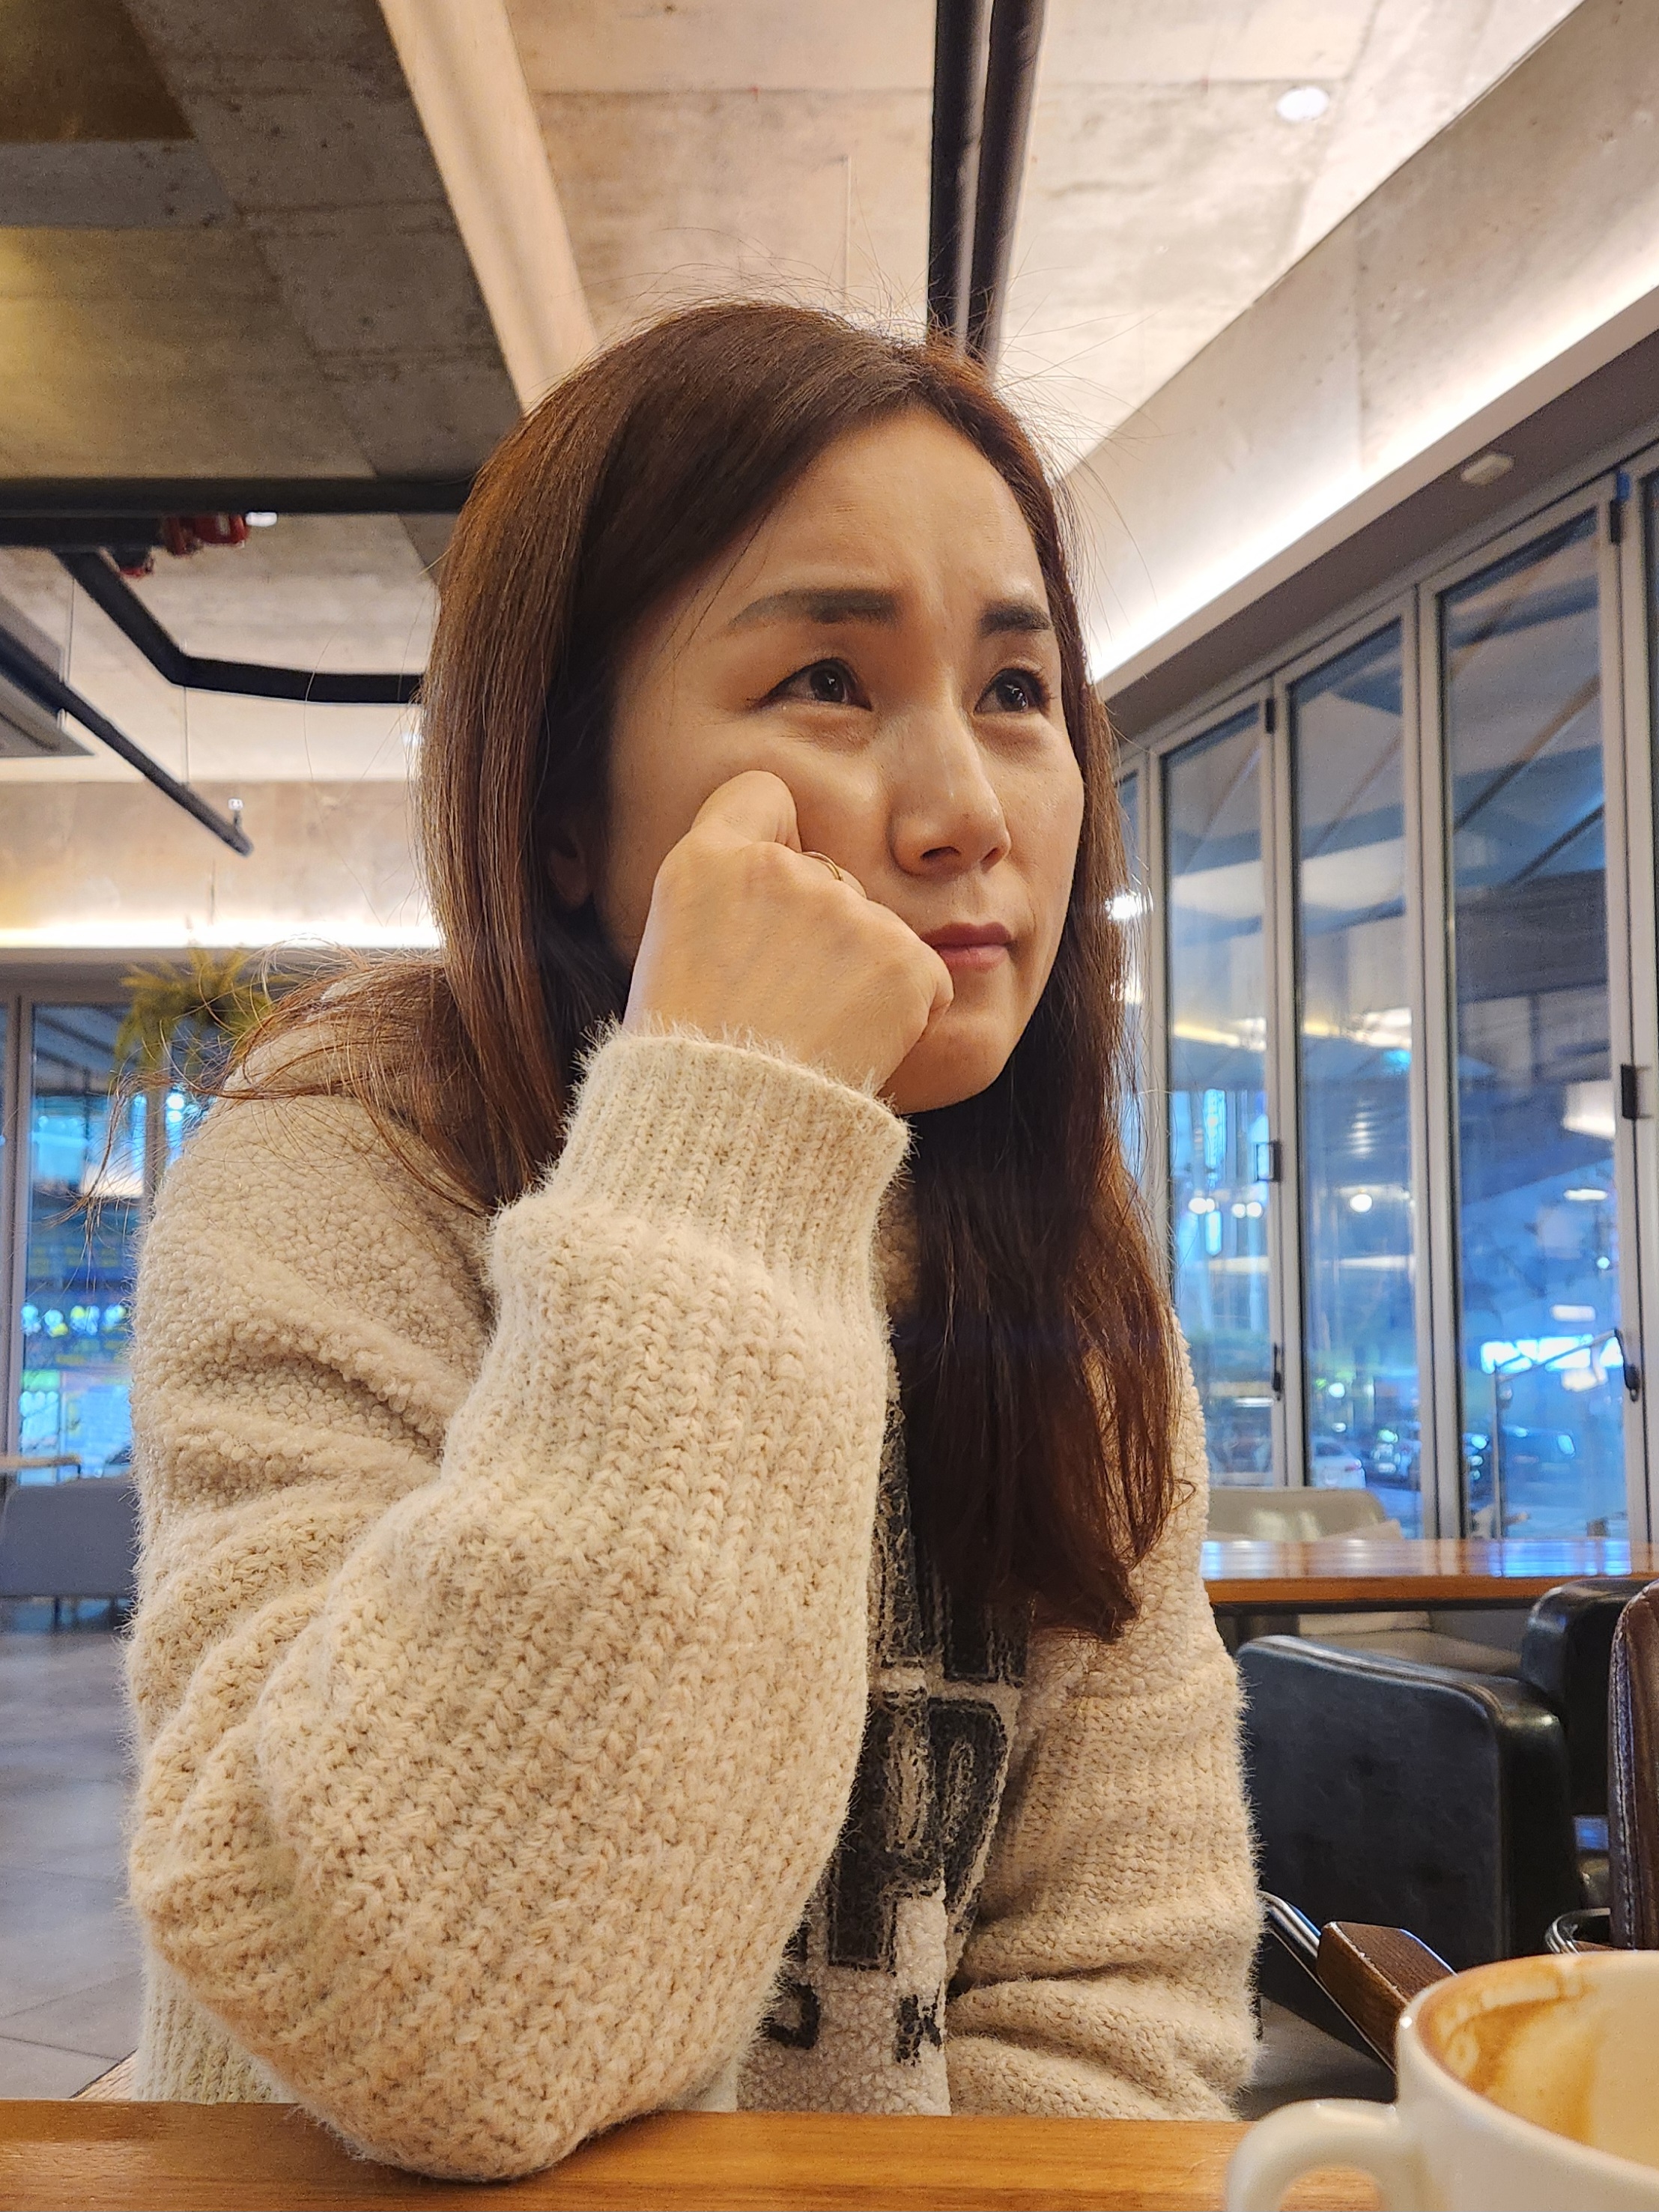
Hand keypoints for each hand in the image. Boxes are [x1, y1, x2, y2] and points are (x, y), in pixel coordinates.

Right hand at [622, 771, 952, 1092]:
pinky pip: (926, 975)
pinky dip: (907, 1011)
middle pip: (827, 874)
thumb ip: (725, 902)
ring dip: (860, 975)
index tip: (766, 893)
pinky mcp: (902, 957)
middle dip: (819, 929)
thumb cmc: (689, 1063)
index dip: (771, 837)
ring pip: (875, 929)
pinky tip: (857, 1045)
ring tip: (813, 1034)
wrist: (726, 1132)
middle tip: (782, 1004)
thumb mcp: (670, 956)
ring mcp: (844, 910)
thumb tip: (778, 893)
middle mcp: (777, 870)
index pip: (762, 795)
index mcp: (705, 864)